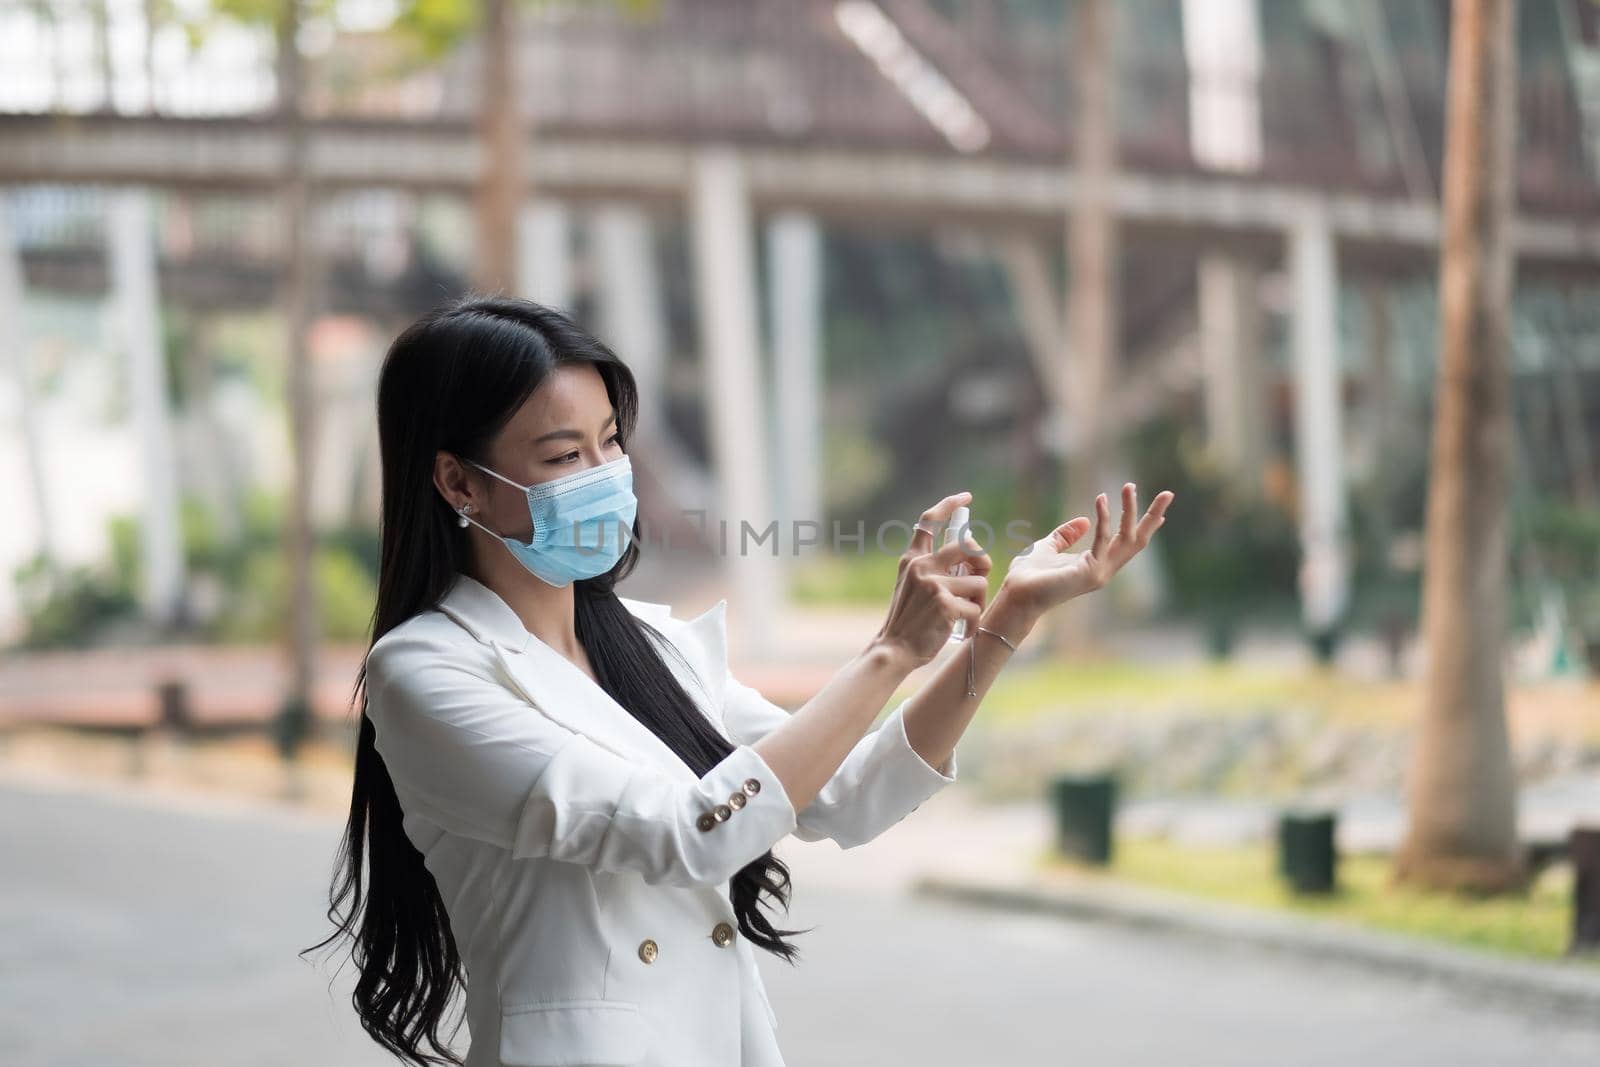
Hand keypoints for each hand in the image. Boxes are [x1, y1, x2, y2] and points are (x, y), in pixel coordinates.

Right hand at [872, 491, 992, 667]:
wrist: (894, 649)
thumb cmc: (908, 620)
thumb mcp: (911, 585)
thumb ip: (932, 568)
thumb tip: (969, 554)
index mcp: (912, 559)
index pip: (929, 520)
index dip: (949, 504)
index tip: (965, 497)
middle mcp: (921, 566)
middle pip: (969, 547)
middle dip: (982, 564)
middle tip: (978, 580)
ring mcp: (933, 584)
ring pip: (979, 582)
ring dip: (977, 601)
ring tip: (963, 615)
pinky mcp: (945, 604)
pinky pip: (976, 608)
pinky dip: (973, 622)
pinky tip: (961, 630)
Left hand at [999, 483, 1173, 617]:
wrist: (1016, 596)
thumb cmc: (1029, 576)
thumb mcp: (1048, 547)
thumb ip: (1066, 535)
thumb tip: (1084, 520)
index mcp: (1097, 564)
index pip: (1127, 543)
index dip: (1145, 526)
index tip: (1162, 511)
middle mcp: (1104, 569)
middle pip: (1138, 540)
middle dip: (1153, 517)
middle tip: (1168, 493)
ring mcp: (1099, 573)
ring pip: (1127, 539)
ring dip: (1130, 511)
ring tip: (1129, 486)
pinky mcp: (1089, 573)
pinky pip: (1102, 541)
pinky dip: (1103, 518)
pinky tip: (1101, 499)